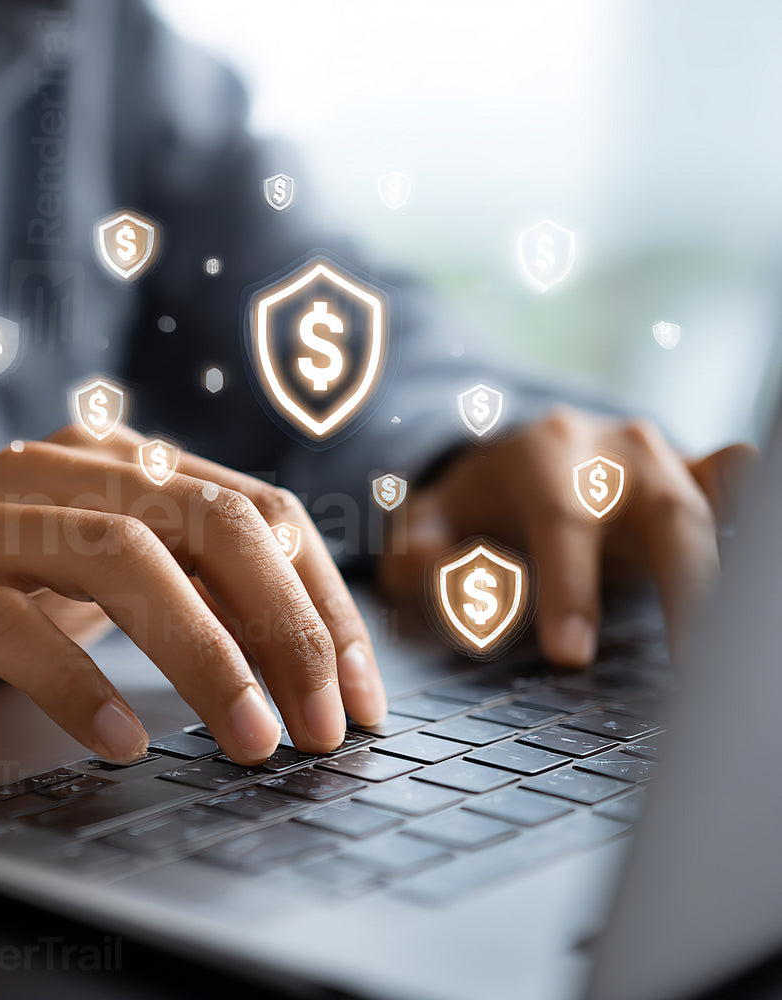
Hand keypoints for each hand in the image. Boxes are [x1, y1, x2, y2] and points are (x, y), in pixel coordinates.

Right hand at [0, 425, 387, 762]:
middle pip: (208, 523)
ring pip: (122, 562)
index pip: (256, 512)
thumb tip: (319, 662)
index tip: (360, 700)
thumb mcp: (111, 584)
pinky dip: (77, 683)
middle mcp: (64, 468)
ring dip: (204, 656)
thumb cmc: (3, 596)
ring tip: (250, 740)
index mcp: (125, 461)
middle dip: (284, 628)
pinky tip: (122, 738)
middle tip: (319, 728)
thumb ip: (199, 589)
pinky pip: (14, 624)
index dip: (322, 604)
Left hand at [378, 406, 756, 664]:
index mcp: (543, 452)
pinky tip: (760, 545)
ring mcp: (665, 459)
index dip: (567, 587)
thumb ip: (417, 556)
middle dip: (681, 581)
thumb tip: (446, 579)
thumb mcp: (423, 524)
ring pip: (705, 511)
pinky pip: (730, 485)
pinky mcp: (694, 480)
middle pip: (665, 509)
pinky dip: (750, 504)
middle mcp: (616, 447)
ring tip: (730, 649)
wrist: (512, 458)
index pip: (562, 520)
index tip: (570, 652)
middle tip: (688, 661)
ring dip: (720, 579)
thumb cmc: (470, 506)